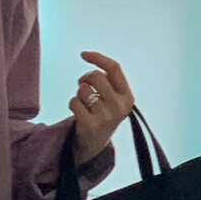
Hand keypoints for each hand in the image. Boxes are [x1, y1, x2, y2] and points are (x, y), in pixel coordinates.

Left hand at [70, 51, 134, 167]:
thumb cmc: (102, 114)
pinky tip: (78, 113)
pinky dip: (72, 104)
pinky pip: (74, 102)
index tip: (83, 54)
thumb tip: (88, 55)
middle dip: (85, 77)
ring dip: (79, 93)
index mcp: (127, 97)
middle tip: (82, 85)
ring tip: (83, 104)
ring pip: (83, 89)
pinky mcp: (90, 125)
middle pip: (96, 76)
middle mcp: (119, 107)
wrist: (95, 144)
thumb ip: (108, 79)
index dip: (97, 58)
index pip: (114, 68)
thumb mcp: (113, 98)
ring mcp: (105, 117)